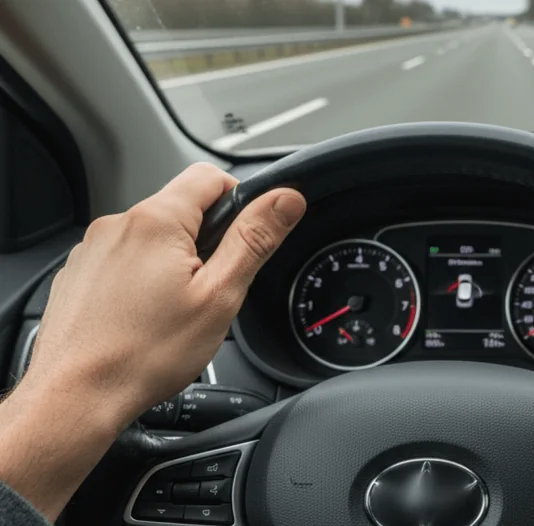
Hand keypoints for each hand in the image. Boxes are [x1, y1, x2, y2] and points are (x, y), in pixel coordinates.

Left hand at [0, 163, 304, 517]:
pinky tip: (145, 318)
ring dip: (174, 262)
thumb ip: (255, 240)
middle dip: (207, 241)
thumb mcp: (220, 296)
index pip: (212, 177)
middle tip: (212, 289)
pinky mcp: (80, 273)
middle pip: (182, 209)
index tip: (247, 236)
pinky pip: (125, 260)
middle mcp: (119, 224)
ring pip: (153, 237)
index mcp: (157, 221)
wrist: (75, 397)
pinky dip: (142, 280)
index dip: (241, 200)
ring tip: (175, 311)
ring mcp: (94, 248)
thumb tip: (286, 200)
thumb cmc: (142, 355)